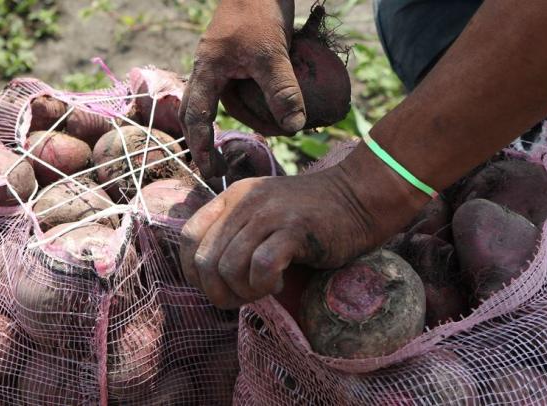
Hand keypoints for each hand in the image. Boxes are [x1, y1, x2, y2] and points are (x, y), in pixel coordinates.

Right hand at [179, 0, 305, 177]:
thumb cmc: (260, 13)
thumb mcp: (273, 55)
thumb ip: (283, 91)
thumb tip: (294, 129)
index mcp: (207, 71)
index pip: (197, 116)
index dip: (201, 146)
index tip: (210, 171)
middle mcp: (210, 71)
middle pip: (202, 114)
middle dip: (210, 141)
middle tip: (222, 166)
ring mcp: (224, 67)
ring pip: (229, 104)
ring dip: (250, 120)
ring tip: (276, 130)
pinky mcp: (239, 62)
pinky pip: (244, 91)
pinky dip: (258, 105)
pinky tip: (278, 110)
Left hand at [179, 147, 428, 308]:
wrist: (359, 198)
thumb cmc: (312, 216)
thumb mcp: (263, 215)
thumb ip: (235, 235)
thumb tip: (209, 279)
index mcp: (232, 197)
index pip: (187, 238)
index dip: (192, 272)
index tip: (217, 287)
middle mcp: (244, 202)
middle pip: (205, 260)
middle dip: (219, 292)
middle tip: (246, 297)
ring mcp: (269, 214)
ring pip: (229, 267)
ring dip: (244, 292)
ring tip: (265, 289)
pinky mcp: (294, 229)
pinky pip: (261, 267)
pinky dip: (264, 285)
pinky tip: (279, 283)